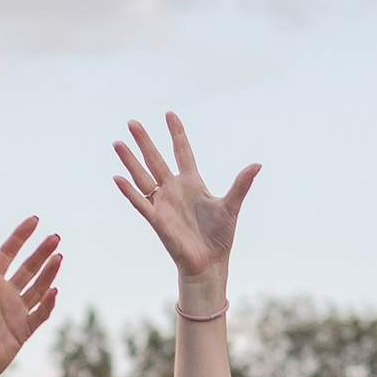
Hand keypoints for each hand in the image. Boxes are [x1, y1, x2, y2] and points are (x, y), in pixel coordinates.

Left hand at [0, 217, 62, 376]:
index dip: (20, 237)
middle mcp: (5, 295)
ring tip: (58, 258)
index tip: (35, 221)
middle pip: (28, 268)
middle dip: (41, 253)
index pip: (8, 254)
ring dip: (48, 273)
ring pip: (37, 288)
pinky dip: (47, 303)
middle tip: (55, 238)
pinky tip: (53, 290)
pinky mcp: (23, 331)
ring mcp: (15, 312)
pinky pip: (40, 314)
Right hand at [113, 111, 258, 291]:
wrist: (209, 263)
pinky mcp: (158, 220)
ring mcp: (164, 203)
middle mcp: (174, 189)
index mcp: (192, 183)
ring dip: (130, 161)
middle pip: (156, 160)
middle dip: (145, 141)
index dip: (176, 134)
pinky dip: (129, 192)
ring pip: (143, 177)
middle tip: (132, 122)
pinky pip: (141, 203)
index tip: (169, 114)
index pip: (182, 152)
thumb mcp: (231, 206)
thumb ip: (241, 184)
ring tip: (118, 143)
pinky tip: (118, 178)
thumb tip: (257, 165)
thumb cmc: (220, 236)